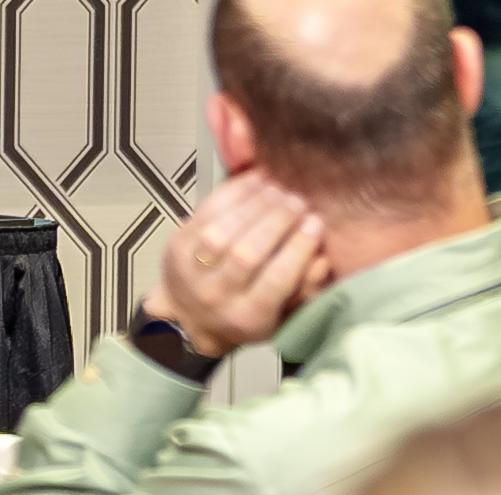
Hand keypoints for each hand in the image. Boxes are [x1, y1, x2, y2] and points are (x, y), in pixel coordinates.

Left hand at [137, 174, 327, 357]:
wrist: (188, 317)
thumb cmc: (244, 315)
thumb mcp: (282, 316)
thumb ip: (306, 289)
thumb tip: (321, 259)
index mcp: (249, 318)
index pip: (276, 280)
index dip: (298, 248)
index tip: (315, 223)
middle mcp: (218, 296)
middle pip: (247, 253)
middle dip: (278, 221)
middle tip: (299, 202)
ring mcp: (193, 270)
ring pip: (225, 231)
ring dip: (256, 204)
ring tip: (279, 191)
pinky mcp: (179, 244)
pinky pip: (208, 211)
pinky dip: (234, 192)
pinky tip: (255, 182)